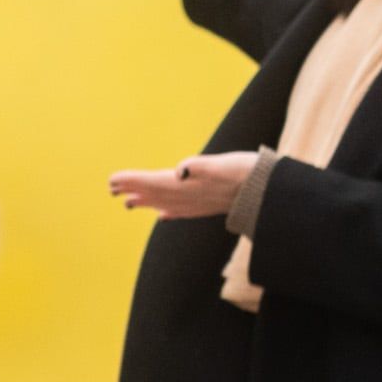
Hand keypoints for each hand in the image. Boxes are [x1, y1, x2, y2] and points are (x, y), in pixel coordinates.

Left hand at [109, 150, 259, 219]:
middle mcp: (192, 198)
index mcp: (190, 186)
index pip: (154, 183)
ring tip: (128, 203)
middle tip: (111, 188)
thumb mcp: (225, 165)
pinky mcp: (210, 206)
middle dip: (133, 191)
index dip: (133, 182)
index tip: (113, 180)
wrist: (271, 193)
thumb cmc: (248, 174)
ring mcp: (200, 204)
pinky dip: (169, 211)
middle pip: (156, 194)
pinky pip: (182, 210)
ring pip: (167, 204)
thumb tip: (181, 170)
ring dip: (147, 202)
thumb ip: (201, 168)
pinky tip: (163, 215)